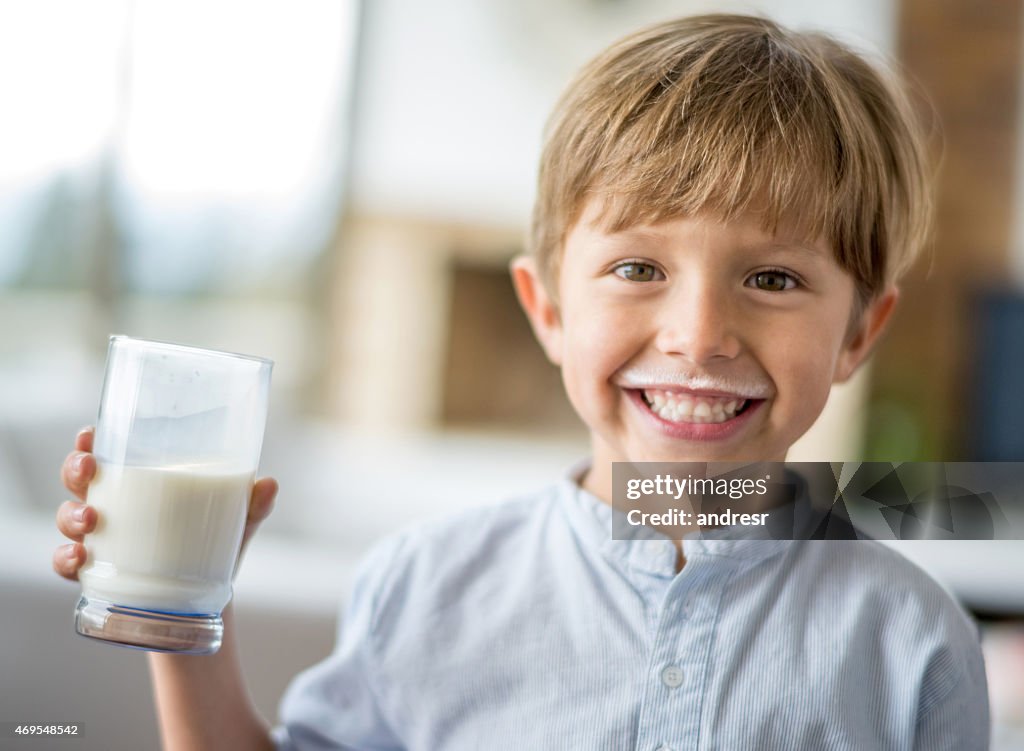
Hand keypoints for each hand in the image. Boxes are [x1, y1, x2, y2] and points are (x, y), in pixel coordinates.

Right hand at [52, 426, 278, 580]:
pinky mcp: (99, 575)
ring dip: (71, 515)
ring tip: (91, 520)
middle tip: (89, 470)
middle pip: (80, 479)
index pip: (108, 453)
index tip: (90, 433)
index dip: (90, 441)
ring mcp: (102, 541)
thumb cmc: (216, 545)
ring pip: (69, 518)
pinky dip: (66, 561)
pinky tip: (79, 560)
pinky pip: (68, 565)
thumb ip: (253, 504)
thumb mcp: (238, 521)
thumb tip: (269, 484)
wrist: (208, 602)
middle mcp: (115, 507)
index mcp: (143, 484)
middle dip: (75, 469)